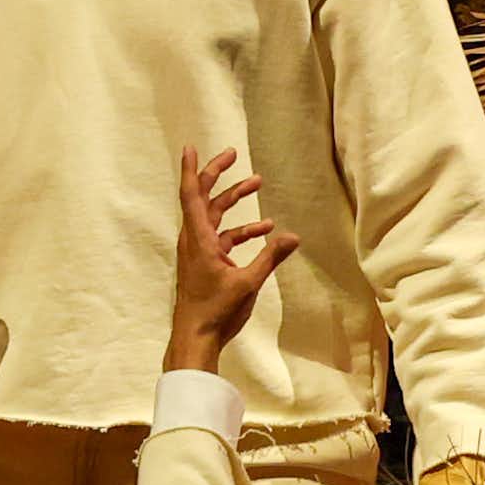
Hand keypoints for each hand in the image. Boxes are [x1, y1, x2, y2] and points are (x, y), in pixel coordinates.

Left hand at [166, 147, 297, 370]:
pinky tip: (264, 230)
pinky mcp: (206, 262)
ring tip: (257, 184)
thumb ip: (270, 257)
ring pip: (214, 216)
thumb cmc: (216, 310)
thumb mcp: (248, 282)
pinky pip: (222, 237)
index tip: (191, 148)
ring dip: (234, 200)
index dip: (192, 170)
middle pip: (204, 198)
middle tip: (233, 154)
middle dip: (219, 174)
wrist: (195, 336)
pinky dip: (240, 230)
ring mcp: (198, 251)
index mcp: (199, 239)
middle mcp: (194, 239)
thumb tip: (293, 236)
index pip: (192, 195)